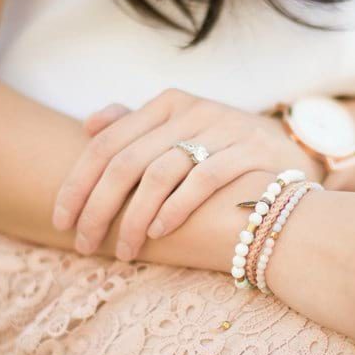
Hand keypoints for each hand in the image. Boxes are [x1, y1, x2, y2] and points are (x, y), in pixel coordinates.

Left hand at [52, 88, 323, 257]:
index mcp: (167, 103)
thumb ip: (137, 126)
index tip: (61, 220)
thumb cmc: (225, 148)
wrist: (294, 150)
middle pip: (126, 161)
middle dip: (97, 207)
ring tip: (122, 250)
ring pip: (159, 172)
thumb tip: (90, 125)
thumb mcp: (183, 130)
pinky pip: (203, 179)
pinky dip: (175, 208)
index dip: (77, 182)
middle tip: (83, 244)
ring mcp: (222, 128)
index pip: (106, 143)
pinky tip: (158, 232)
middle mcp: (191, 110)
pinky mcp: (249, 150)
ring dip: (133, 217)